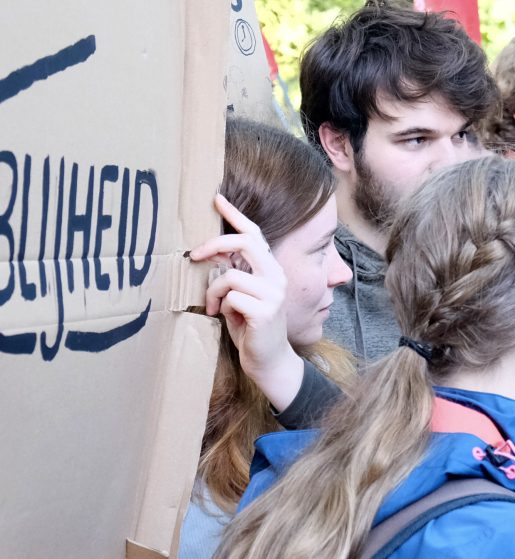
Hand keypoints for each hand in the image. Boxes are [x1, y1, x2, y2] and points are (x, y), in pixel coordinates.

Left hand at [189, 194, 302, 406]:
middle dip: (215, 244)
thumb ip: (232, 274)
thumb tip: (211, 254)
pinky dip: (220, 307)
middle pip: (244, 243)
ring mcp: (273, 293)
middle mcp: (276, 277)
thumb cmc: (250, 328)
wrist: (269, 360)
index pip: (254, 235)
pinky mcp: (266, 310)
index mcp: (270, 270)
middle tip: (195, 255)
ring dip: (213, 292)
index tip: (217, 199)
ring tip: (213, 306)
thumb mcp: (239, 295)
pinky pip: (230, 297)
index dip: (235, 216)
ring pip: (230, 275)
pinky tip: (225, 318)